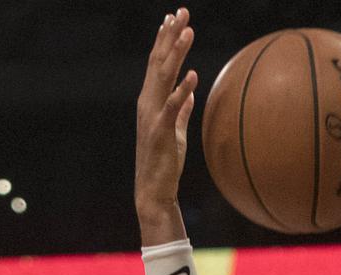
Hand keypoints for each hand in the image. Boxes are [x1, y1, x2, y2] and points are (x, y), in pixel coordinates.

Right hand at [135, 8, 197, 227]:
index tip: (173, 17)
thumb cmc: (164, 162)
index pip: (156, 64)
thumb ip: (181, 110)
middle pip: (158, 63)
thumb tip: (190, 92)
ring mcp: (152, 117)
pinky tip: (193, 75)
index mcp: (150, 101)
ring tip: (188, 31)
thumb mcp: (176, 131)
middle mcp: (147, 104)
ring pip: (163, 78)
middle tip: (180, 11)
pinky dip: (182, 90)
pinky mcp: (161, 132)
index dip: (164, 40)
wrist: (153, 190)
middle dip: (169, 36)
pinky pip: (172, 107)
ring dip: (176, 54)